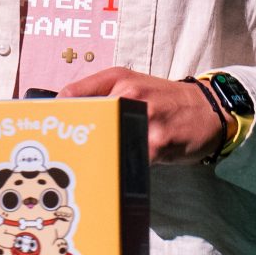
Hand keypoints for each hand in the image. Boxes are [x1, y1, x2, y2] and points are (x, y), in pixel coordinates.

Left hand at [59, 68, 227, 164]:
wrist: (208, 110)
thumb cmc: (164, 100)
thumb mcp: (132, 85)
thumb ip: (100, 94)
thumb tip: (63, 113)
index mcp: (117, 79)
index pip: (72, 94)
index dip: (56, 116)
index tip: (47, 132)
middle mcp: (128, 94)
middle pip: (86, 121)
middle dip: (74, 140)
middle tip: (64, 157)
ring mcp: (144, 117)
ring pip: (107, 143)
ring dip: (96, 158)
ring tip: (87, 170)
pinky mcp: (157, 142)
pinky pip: (129, 160)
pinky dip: (120, 169)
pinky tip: (115, 175)